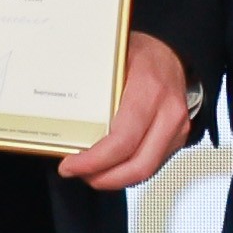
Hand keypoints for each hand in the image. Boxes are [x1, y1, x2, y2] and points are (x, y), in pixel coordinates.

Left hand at [61, 34, 197, 191]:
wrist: (174, 54)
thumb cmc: (141, 54)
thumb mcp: (111, 61)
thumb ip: (90, 86)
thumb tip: (55, 111)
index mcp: (149, 91)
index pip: (123, 140)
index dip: (94, 161)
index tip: (70, 165)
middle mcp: (169, 113)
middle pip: (138, 166)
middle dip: (103, 178)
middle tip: (77, 173)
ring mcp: (177, 129)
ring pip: (146, 171)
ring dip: (114, 178)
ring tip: (90, 171)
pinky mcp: (177, 139)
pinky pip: (151, 165)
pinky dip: (127, 170)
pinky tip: (108, 164)